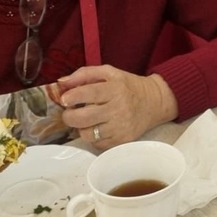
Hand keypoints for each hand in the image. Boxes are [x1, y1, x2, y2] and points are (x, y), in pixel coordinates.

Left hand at [59, 66, 176, 149]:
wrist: (154, 102)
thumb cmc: (128, 86)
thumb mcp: (109, 72)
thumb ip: (84, 74)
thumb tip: (62, 83)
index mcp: (116, 89)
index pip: (89, 93)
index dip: (72, 97)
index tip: (64, 99)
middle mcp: (119, 109)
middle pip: (85, 118)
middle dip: (70, 116)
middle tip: (69, 112)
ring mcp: (121, 127)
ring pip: (88, 134)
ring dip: (81, 128)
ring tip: (86, 121)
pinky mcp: (123, 141)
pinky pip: (97, 144)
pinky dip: (92, 137)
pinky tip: (97, 128)